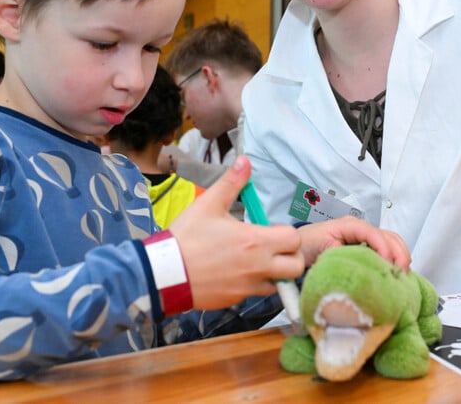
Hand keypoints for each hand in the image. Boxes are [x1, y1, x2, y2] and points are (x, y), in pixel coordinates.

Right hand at [170, 156, 303, 309]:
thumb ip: (231, 182)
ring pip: (279, 284)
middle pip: (296, 267)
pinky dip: (253, 284)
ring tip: (254, 261)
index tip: (268, 229)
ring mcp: (248, 287)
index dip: (286, 233)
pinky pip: (256, 293)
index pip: (294, 239)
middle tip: (271, 248)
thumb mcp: (208, 204)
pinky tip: (235, 273)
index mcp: (256, 241)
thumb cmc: (187, 237)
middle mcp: (258, 267)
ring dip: (274, 273)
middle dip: (289, 256)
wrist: (164, 273)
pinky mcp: (236, 300)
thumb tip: (245, 161)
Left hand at [297, 217, 410, 269]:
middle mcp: (361, 228)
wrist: (301, 245)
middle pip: (389, 236)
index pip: (374, 233)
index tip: (388, 266)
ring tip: (402, 275)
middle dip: (399, 254)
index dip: (384, 249)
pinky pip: (387, 248)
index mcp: (350, 225)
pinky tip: (397, 273)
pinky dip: (395, 259)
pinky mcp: (367, 245)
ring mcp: (366, 236)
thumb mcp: (321, 249)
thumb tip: (358, 264)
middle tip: (401, 274)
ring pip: (392, 241)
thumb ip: (340, 253)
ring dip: (400, 256)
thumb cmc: (309, 244)